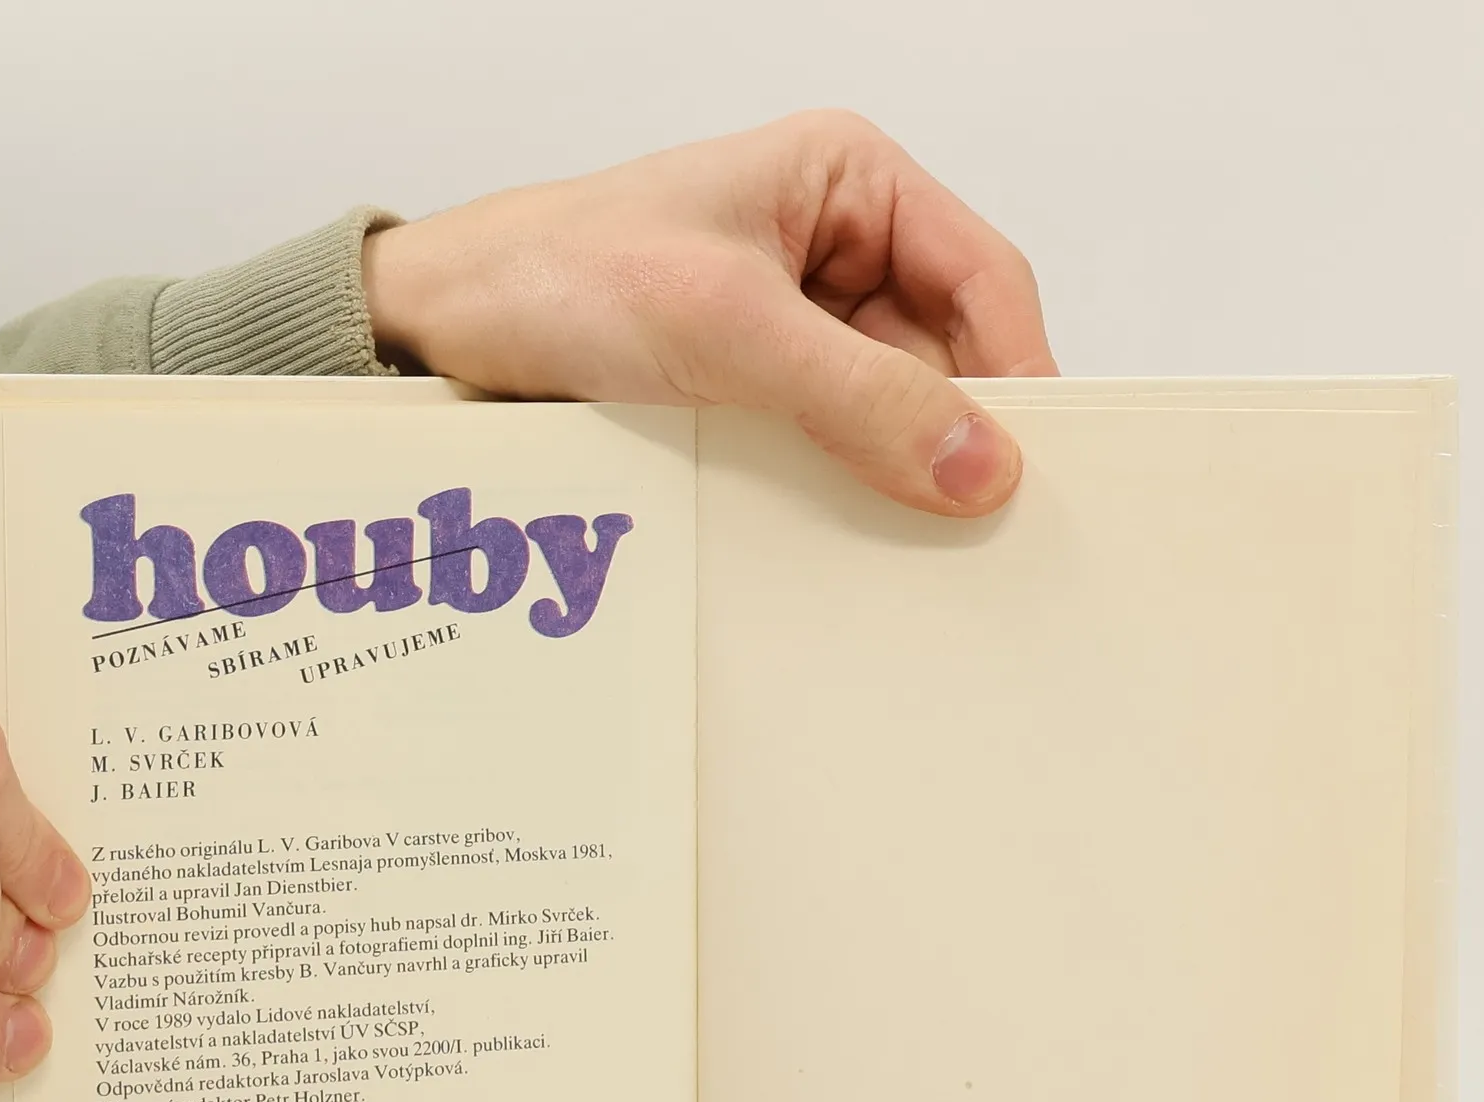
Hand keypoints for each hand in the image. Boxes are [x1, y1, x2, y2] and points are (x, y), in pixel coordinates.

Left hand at [364, 110, 1055, 516]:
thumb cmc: (561, 276)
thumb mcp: (726, 327)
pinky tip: (849, 534)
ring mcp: (799, 324)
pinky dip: (847, 490)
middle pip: (946, 351)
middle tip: (981, 522)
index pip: (982, 277)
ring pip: (892, 407)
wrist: (449, 330)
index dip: (1018, 370)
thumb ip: (857, 395)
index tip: (1034, 464)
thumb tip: (976, 462)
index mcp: (847, 183)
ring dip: (898, 469)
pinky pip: (835, 445)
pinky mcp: (761, 390)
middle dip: (958, 431)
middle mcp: (836, 249)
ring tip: (913, 537)